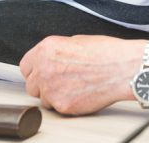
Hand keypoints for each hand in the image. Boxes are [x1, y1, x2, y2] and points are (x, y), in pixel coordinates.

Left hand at [20, 35, 143, 114]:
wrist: (122, 69)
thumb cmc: (106, 53)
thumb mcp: (76, 40)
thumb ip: (57, 51)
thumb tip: (50, 59)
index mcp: (47, 49)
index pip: (25, 66)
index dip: (36, 70)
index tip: (43, 72)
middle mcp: (44, 68)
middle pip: (31, 85)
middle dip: (44, 84)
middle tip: (62, 81)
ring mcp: (51, 89)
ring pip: (43, 99)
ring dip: (55, 96)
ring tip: (75, 87)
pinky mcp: (62, 105)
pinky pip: (57, 108)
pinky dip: (67, 104)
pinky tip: (81, 93)